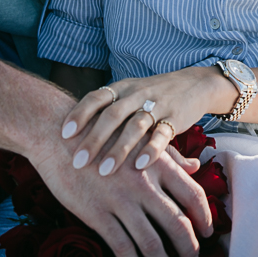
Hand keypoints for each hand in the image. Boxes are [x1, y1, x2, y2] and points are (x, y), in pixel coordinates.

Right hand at [30, 139, 212, 256]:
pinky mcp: (98, 214)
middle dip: (190, 247)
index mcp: (157, 163)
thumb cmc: (101, 134)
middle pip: (178, 223)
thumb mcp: (139, 139)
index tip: (208, 231)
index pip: (193, 194)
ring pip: (152, 242)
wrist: (59, 134)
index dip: (205, 216)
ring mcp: (121, 201)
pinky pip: (123, 249)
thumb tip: (196, 168)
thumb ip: (170, 156)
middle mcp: (144, 183)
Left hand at [61, 67, 231, 175]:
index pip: (96, 97)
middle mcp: (137, 94)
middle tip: (78, 162)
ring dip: (119, 149)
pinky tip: (140, 165)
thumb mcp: (128, 94)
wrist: (194, 84)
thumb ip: (106, 110)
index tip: (64, 134)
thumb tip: (72, 132)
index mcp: (122, 87)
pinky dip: (151, 150)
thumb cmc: (151, 96)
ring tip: (104, 171)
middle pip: (112, 115)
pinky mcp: (175, 118)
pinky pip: (162, 134)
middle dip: (94, 139)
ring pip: (135, 126)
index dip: (79, 114)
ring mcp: (157, 105)